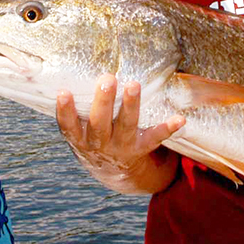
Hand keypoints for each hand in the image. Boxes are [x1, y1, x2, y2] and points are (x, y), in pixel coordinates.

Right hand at [56, 73, 183, 194]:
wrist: (114, 171)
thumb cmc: (93, 138)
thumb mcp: (79, 130)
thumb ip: (76, 111)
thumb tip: (67, 73)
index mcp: (80, 139)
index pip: (69, 126)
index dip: (65, 110)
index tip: (63, 92)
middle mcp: (99, 145)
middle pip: (99, 124)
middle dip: (103, 102)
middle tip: (107, 80)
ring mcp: (121, 147)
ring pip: (126, 126)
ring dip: (130, 106)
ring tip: (133, 85)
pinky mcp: (141, 148)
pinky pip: (154, 138)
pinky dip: (167, 129)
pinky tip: (179, 119)